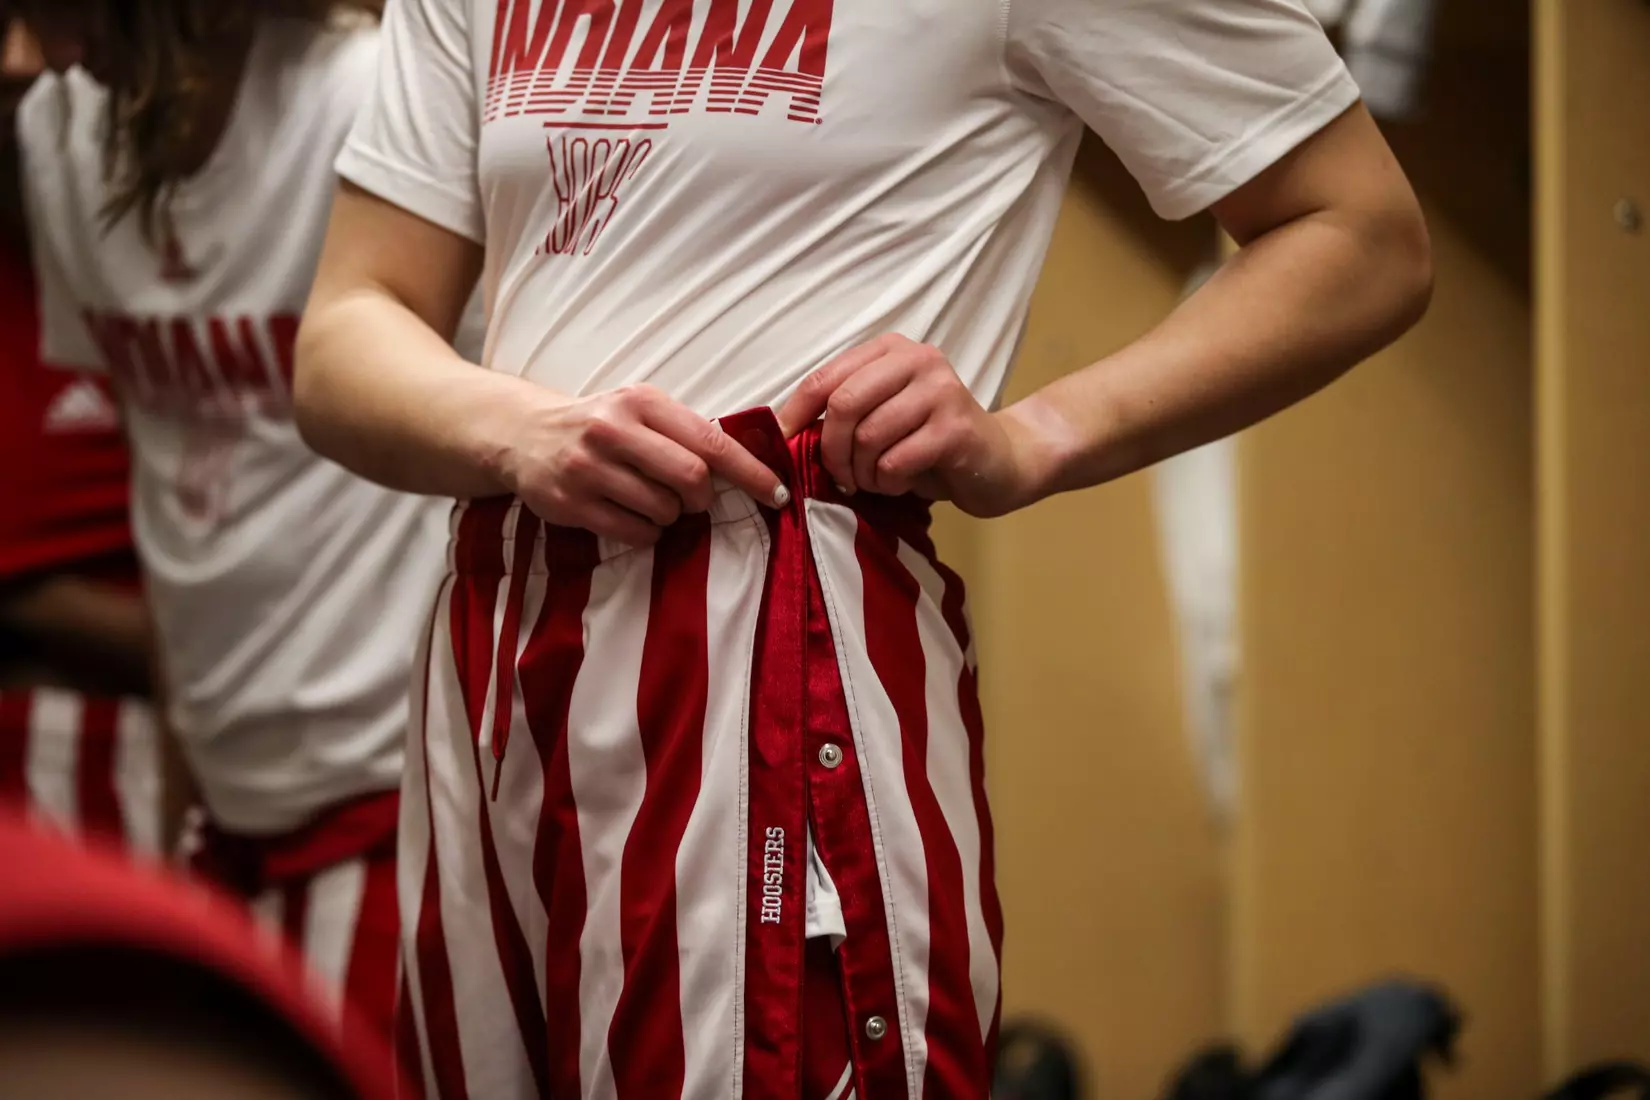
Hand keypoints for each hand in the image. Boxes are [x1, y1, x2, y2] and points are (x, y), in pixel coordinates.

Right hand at [502, 384, 788, 545]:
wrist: (524, 434)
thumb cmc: (601, 424)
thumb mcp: (640, 410)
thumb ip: (687, 432)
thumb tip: (751, 465)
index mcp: (640, 401)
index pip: (711, 441)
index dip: (751, 472)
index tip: (778, 494)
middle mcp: (613, 430)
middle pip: (691, 479)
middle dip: (703, 498)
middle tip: (693, 499)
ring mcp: (588, 469)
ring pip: (664, 511)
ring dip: (670, 516)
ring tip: (649, 500)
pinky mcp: (571, 504)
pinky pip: (636, 534)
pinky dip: (646, 532)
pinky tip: (629, 514)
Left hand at [778, 334, 1046, 517]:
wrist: (998, 461)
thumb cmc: (929, 440)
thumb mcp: (882, 415)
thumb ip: (844, 412)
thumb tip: (785, 433)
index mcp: (890, 350)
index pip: (824, 378)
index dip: (795, 414)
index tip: (781, 444)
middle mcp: (917, 360)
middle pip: (844, 404)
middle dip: (831, 450)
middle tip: (839, 476)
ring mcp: (940, 391)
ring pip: (868, 437)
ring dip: (862, 472)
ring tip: (877, 480)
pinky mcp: (955, 429)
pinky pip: (895, 462)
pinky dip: (887, 483)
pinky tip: (900, 483)